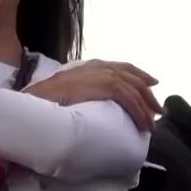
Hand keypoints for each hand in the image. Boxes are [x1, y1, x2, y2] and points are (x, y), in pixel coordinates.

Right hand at [24, 60, 161, 130]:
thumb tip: (84, 105)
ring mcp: (100, 75)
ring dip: (145, 106)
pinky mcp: (104, 86)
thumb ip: (78, 92)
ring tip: (152, 122)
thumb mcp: (63, 92)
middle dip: (146, 92)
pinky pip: (129, 98)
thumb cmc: (41, 101)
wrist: (33, 100)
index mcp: (86, 66)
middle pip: (130, 75)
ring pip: (133, 88)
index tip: (150, 83)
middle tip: (157, 108)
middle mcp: (96, 67)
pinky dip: (139, 111)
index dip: (136, 74)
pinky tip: (143, 123)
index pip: (118, 66)